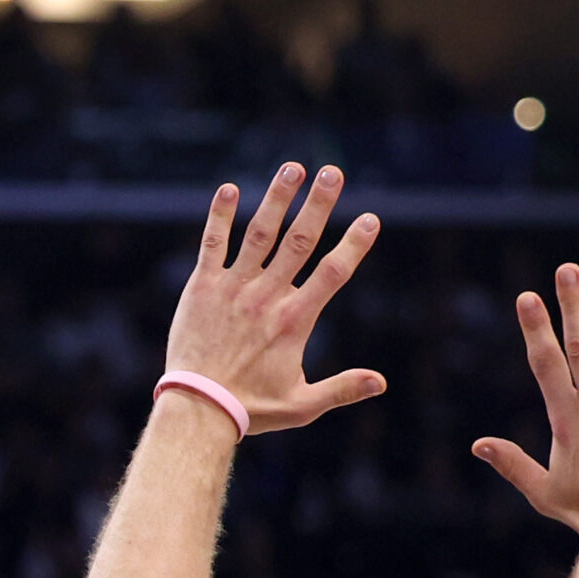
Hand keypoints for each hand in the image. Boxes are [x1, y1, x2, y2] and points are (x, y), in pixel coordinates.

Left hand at [160, 163, 385, 434]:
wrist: (196, 408)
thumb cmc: (250, 409)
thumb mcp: (302, 405)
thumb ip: (341, 389)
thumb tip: (382, 382)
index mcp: (294, 320)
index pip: (332, 274)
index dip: (353, 245)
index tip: (370, 219)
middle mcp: (266, 296)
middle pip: (299, 241)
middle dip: (318, 205)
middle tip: (333, 172)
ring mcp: (233, 288)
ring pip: (259, 234)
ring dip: (277, 199)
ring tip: (292, 168)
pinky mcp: (202, 287)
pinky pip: (212, 244)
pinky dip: (220, 217)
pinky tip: (229, 189)